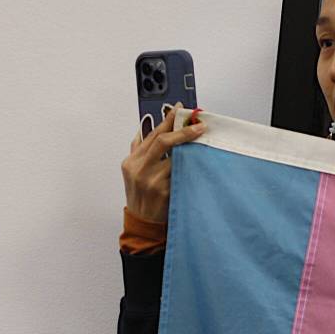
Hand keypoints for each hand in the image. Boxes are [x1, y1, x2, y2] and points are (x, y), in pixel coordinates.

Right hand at [121, 102, 205, 222]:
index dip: (167, 120)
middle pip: (163, 142)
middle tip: (199, 125)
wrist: (143, 223)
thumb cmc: (141, 196)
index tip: (181, 110)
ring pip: (176, 157)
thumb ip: (138, 151)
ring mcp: (152, 181)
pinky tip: (200, 162)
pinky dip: (191, 166)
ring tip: (202, 142)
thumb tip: (146, 130)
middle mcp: (139, 169)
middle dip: (183, 130)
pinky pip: (182, 173)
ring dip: (191, 149)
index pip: (151, 134)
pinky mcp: (165, 191)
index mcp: (131, 161)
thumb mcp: (132, 173)